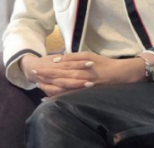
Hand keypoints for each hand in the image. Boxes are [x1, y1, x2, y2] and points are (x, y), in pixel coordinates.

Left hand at [22, 52, 144, 96]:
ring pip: (61, 89)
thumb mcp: (87, 55)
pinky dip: (58, 97)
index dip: (47, 69)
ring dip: (49, 88)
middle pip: (57, 79)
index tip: (36, 68)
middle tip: (33, 77)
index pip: (58, 69)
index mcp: (77, 68)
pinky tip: (50, 98)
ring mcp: (81, 87)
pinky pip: (68, 96)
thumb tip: (58, 58)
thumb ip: (72, 57)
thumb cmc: (103, 63)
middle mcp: (78, 78)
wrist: (119, 74)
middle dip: (45, 78)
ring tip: (38, 87)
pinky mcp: (84, 94)